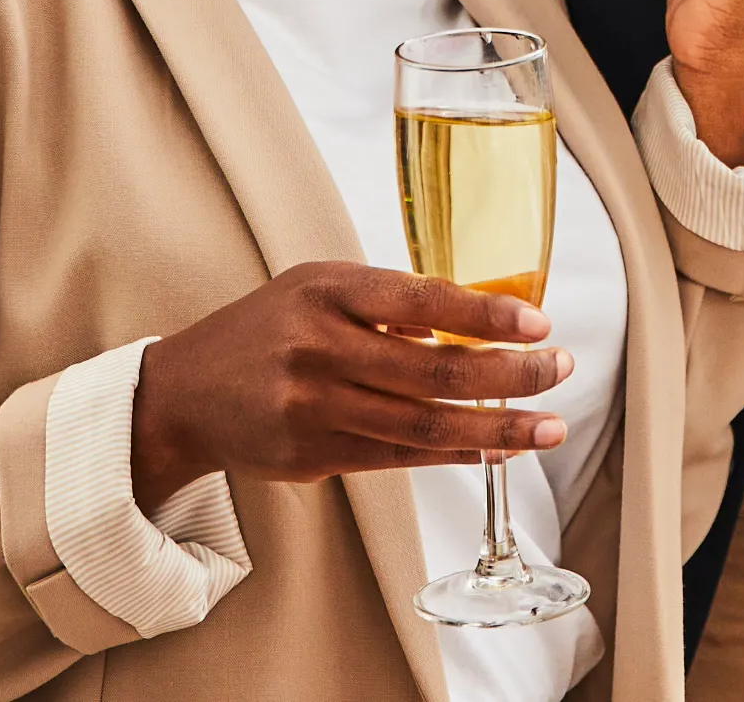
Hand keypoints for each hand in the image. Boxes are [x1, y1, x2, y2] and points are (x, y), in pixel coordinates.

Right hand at [127, 261, 571, 508]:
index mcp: (327, 291)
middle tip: (559, 372)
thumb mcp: (319, 287)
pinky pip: (399, 458)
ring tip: (548, 427)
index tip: (538, 325)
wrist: (184, 393)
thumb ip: (388, 301)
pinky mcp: (313, 455)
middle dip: (509, 376)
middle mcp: (319, 348)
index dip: (485, 316)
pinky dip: (453, 454)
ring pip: (422, 425)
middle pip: (432, 372)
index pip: (421, 301)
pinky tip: (494, 447)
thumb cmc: (267, 329)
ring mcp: (314, 408)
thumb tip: (475, 323)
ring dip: (496, 429)